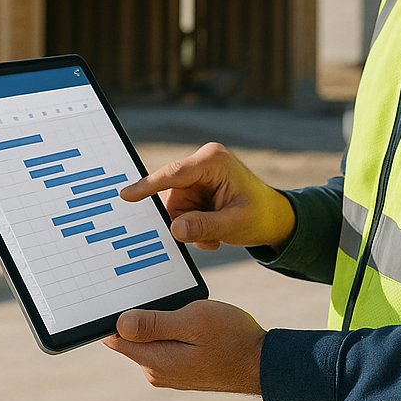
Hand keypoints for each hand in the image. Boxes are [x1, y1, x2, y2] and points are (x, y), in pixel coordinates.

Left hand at [102, 300, 264, 394]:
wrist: (263, 363)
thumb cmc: (232, 339)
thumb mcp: (194, 321)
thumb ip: (155, 323)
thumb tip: (119, 323)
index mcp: (155, 361)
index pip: (114, 337)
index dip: (114, 314)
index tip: (124, 293)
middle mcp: (156, 371)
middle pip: (131, 336)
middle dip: (141, 314)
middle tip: (164, 295)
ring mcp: (168, 372)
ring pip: (148, 339)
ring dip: (159, 321)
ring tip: (183, 308)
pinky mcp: (179, 369)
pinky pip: (163, 345)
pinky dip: (170, 329)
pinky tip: (189, 321)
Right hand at [119, 142, 295, 251]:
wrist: (274, 220)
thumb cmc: (260, 216)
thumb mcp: (233, 224)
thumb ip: (204, 227)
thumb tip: (174, 229)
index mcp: (212, 161)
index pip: (173, 173)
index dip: (147, 185)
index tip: (126, 195)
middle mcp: (201, 165)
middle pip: (172, 197)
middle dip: (185, 221)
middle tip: (207, 239)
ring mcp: (196, 178)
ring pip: (174, 209)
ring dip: (191, 228)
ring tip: (215, 237)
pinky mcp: (194, 191)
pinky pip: (179, 213)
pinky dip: (193, 228)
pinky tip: (214, 234)